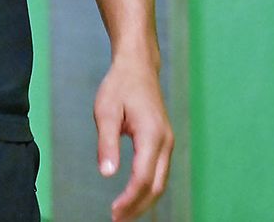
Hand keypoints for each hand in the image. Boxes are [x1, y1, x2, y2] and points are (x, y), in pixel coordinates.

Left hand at [95, 54, 173, 220]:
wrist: (137, 67)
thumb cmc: (119, 86)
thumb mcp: (105, 111)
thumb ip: (106, 144)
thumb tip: (107, 174)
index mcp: (152, 135)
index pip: (143, 178)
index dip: (130, 199)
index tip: (114, 213)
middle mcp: (165, 142)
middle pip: (156, 186)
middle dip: (138, 207)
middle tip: (117, 220)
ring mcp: (168, 143)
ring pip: (161, 182)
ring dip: (144, 201)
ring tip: (123, 214)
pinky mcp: (164, 142)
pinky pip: (160, 172)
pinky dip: (149, 189)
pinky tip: (134, 196)